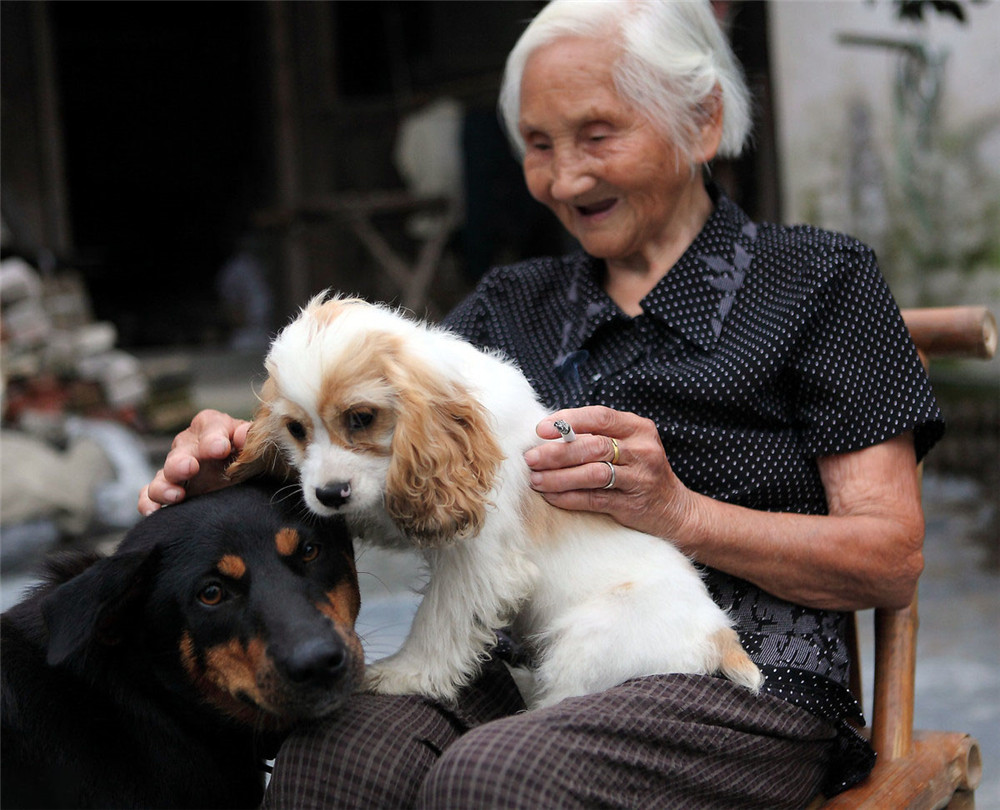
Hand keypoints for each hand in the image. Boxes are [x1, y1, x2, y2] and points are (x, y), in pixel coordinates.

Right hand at [137, 410, 250, 515]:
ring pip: (163, 474)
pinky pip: (150, 495)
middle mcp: (190, 445)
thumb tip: (245, 435)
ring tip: (176, 495)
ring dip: (165, 484)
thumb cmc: (250, 456)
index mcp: (213, 427)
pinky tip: (153, 511)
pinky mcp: (168, 490)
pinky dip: (148, 502)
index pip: (210, 426)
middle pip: (181, 450)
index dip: (213, 437)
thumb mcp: (254, 445)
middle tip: (189, 467)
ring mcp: (176, 468)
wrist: (244, 480)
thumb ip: (249, 437)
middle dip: (183, 460)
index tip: (221, 448)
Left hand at [523, 405, 695, 538]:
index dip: (568, 421)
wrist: (675, 510)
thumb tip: (549, 433)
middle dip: (557, 452)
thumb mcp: (629, 445)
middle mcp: (642, 450)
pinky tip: (551, 496)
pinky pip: (594, 499)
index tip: (541, 429)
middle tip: (530, 458)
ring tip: (535, 479)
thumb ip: (597, 435)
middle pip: (593, 446)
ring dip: (559, 477)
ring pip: (592, 474)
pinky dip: (569, 498)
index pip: (600, 416)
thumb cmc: (640, 471)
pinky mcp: (633, 504)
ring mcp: (640, 478)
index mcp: (638, 428)